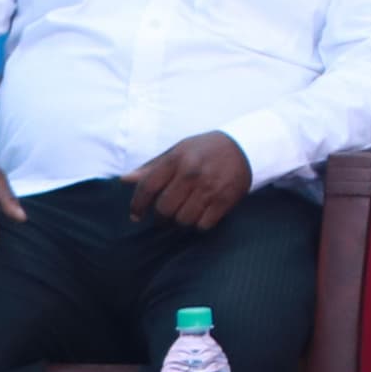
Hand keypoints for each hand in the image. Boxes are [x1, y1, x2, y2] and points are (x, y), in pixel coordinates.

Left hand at [124, 131, 254, 230]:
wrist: (245, 146)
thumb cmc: (205, 149)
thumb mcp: (178, 151)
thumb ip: (152, 167)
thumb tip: (125, 180)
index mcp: (177, 158)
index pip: (148, 186)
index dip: (138, 205)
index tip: (136, 215)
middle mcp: (191, 173)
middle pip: (164, 209)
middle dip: (161, 217)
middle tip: (164, 216)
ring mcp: (209, 187)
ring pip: (183, 220)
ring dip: (180, 222)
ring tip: (183, 215)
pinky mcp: (225, 200)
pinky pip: (203, 225)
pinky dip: (198, 225)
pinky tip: (200, 215)